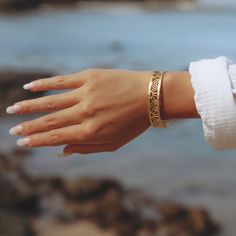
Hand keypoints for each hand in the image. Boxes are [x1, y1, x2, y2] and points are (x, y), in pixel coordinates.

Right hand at [7, 69, 151, 154]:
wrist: (150, 96)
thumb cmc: (133, 123)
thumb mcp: (114, 143)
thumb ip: (87, 148)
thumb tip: (62, 151)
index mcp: (91, 132)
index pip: (56, 138)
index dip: (37, 141)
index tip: (22, 142)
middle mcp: (85, 114)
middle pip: (50, 122)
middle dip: (29, 127)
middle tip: (13, 131)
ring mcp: (86, 94)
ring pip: (50, 102)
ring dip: (29, 107)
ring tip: (13, 109)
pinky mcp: (89, 78)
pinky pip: (61, 81)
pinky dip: (44, 84)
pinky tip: (30, 87)